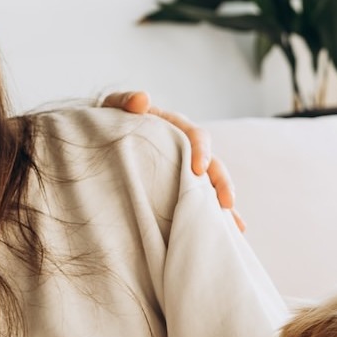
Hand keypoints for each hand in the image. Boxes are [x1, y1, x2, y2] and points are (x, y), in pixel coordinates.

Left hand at [99, 91, 244, 231]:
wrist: (100, 141)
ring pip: (211, 186)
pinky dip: (214, 217)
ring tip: (236, 227)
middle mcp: (185, 150)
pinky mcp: (178, 189)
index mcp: (174, 128)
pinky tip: (228, 235)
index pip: (196, 136)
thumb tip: (142, 100)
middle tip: (227, 202)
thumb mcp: (111, 109)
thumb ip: (124, 102)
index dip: (201, 151)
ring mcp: (184, 171)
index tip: (199, 169)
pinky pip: (201, 203)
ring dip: (224, 204)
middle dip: (221, 183)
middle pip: (213, 164)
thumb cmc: (109, 123)